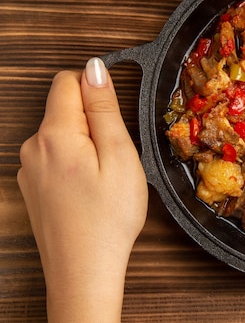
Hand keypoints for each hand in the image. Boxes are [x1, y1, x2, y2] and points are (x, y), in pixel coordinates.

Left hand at [17, 57, 147, 322]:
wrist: (84, 271)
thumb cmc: (107, 218)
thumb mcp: (119, 155)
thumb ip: (104, 108)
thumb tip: (95, 69)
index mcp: (55, 135)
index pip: (68, 81)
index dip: (96, 90)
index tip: (115, 118)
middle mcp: (33, 148)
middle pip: (65, 109)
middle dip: (94, 122)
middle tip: (116, 157)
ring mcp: (29, 169)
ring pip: (62, 135)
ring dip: (86, 144)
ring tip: (105, 178)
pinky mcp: (33, 187)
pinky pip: (56, 157)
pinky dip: (76, 164)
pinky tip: (91, 191)